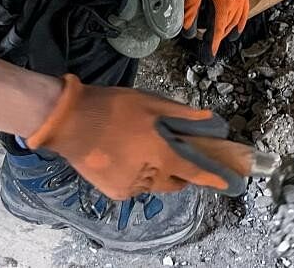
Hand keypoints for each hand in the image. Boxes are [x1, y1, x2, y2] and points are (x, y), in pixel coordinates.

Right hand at [25, 75, 248, 199]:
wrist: (69, 121)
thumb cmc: (112, 107)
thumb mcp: (149, 103)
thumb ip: (180, 114)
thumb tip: (209, 118)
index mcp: (160, 153)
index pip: (193, 171)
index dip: (211, 178)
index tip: (225, 183)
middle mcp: (148, 175)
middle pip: (174, 182)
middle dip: (180, 175)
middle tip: (177, 158)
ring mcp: (130, 185)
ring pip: (153, 185)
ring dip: (156, 174)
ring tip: (144, 152)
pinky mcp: (114, 191)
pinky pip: (134, 187)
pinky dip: (138, 177)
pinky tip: (127, 159)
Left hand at [183, 0, 249, 56]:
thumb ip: (191, 4)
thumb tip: (186, 25)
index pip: (220, 27)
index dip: (214, 42)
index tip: (210, 53)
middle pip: (231, 23)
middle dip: (222, 35)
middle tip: (214, 44)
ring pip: (240, 15)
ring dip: (234, 27)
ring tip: (229, 35)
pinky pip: (246, 5)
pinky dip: (242, 15)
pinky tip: (239, 16)